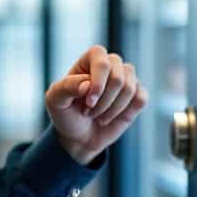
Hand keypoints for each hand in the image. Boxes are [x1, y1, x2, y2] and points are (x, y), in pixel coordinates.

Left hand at [46, 45, 149, 164]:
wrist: (79, 137)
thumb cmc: (66, 114)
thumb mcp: (55, 100)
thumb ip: (66, 87)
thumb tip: (87, 83)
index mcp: (90, 59)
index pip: (101, 59)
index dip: (98, 82)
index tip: (88, 102)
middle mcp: (111, 65)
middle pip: (118, 76)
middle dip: (104, 101)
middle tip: (90, 112)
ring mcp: (126, 79)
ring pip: (130, 88)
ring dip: (112, 109)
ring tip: (99, 116)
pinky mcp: (137, 95)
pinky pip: (141, 99)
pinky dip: (126, 112)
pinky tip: (113, 116)